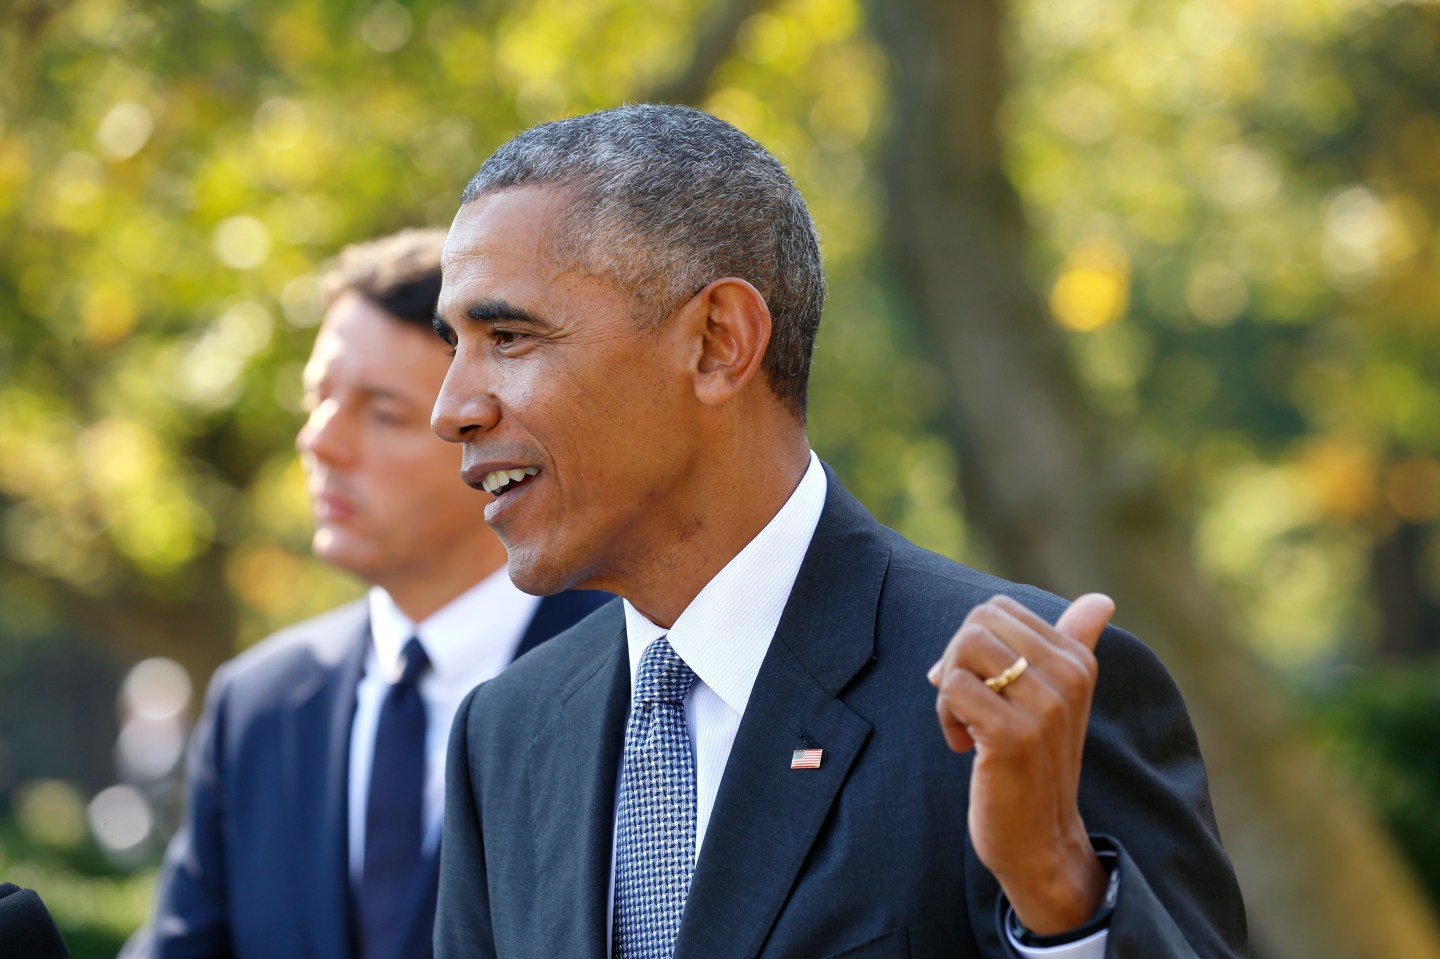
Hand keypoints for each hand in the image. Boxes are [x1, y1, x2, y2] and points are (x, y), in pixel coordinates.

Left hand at [927, 593, 1113, 935]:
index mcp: (1077, 660)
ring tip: (966, 725)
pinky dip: (945, 716)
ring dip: (948, 690)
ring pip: (962, 648)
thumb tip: (1102, 600)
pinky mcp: (1014, 735)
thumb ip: (1075, 643)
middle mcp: (1068, 676)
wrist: (1040, 838)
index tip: (983, 687)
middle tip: (966, 704)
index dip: (971, 644)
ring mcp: (1044, 706)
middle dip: (955, 659)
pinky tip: (965, 746)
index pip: (996, 609)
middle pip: (976, 621)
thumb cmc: (1036, 761)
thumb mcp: (1059, 698)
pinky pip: (953, 687)